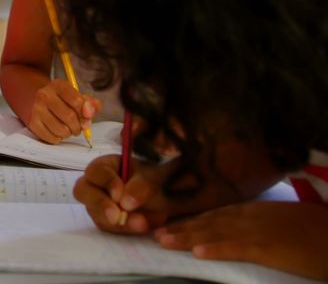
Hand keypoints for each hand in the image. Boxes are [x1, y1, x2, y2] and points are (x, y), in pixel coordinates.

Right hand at [28, 79, 100, 143]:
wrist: (37, 101)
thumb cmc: (63, 101)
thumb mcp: (77, 96)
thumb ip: (90, 104)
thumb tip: (89, 114)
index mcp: (58, 85)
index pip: (77, 101)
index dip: (86, 113)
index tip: (86, 117)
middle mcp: (44, 95)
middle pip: (69, 117)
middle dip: (78, 127)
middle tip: (78, 127)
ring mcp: (36, 109)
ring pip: (61, 129)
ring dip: (69, 134)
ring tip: (68, 130)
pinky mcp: (32, 123)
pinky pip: (51, 137)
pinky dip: (58, 138)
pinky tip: (58, 132)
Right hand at [74, 154, 170, 233]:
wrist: (167, 201)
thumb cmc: (157, 181)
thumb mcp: (153, 178)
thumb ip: (141, 185)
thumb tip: (124, 203)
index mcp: (106, 166)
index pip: (96, 171)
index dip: (105, 182)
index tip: (119, 195)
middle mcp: (96, 184)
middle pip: (82, 191)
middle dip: (100, 205)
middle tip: (116, 217)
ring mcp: (97, 203)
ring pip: (94, 213)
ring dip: (116, 221)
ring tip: (141, 224)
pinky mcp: (104, 220)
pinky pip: (106, 227)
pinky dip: (123, 229)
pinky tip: (141, 227)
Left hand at [155, 201, 327, 279]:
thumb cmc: (316, 230)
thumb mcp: (281, 221)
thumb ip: (259, 222)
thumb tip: (241, 229)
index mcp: (254, 210)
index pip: (214, 214)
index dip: (189, 219)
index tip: (167, 223)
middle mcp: (251, 216)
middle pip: (208, 221)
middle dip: (180, 227)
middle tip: (152, 232)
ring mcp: (259, 230)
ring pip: (215, 233)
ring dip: (187, 237)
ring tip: (163, 241)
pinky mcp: (270, 247)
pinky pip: (239, 248)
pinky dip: (217, 249)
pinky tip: (198, 252)